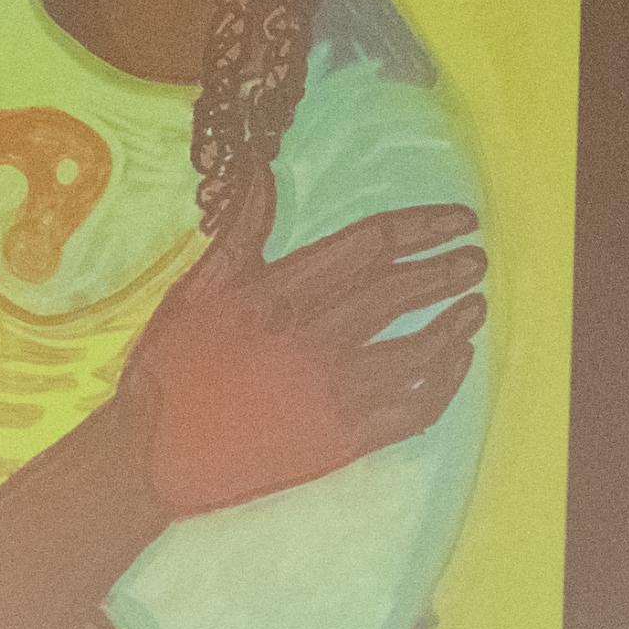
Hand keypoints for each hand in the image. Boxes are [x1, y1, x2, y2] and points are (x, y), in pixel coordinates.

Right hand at [114, 170, 487, 515]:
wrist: (153, 457)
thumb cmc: (171, 368)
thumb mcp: (198, 289)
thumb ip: (241, 232)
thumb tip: (261, 171)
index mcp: (279, 296)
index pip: (370, 247)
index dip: (422, 228)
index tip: (459, 220)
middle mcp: (313, 341)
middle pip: (399, 294)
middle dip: (446, 272)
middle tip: (475, 260)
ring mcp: (332, 395)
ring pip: (416, 353)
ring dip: (453, 326)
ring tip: (474, 308)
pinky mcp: (342, 442)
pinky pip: (412, 410)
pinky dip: (443, 384)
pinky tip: (454, 363)